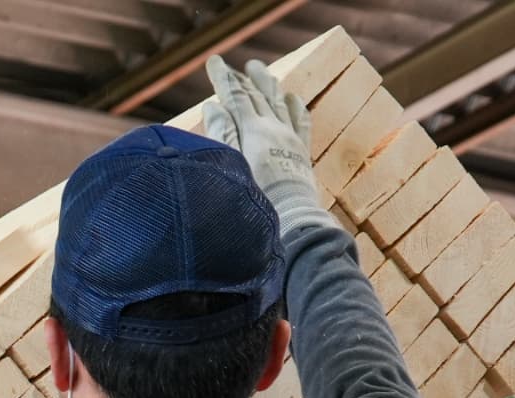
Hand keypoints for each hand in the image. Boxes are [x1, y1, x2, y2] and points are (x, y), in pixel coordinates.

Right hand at [202, 55, 325, 234]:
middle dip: (244, 78)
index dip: (224, 77)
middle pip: (257, 95)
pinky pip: (301, 121)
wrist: (291, 219)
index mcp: (253, 129)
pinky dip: (296, 106)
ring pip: (279, 103)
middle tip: (234, 65)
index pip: (236, 96)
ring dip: (268, 85)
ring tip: (261, 72)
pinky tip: (293, 98)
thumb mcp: (231, 165)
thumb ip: (221, 134)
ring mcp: (290, 138)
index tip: (213, 61)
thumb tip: (213, 106)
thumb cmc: (255, 198)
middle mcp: (274, 128)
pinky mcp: (301, 153)